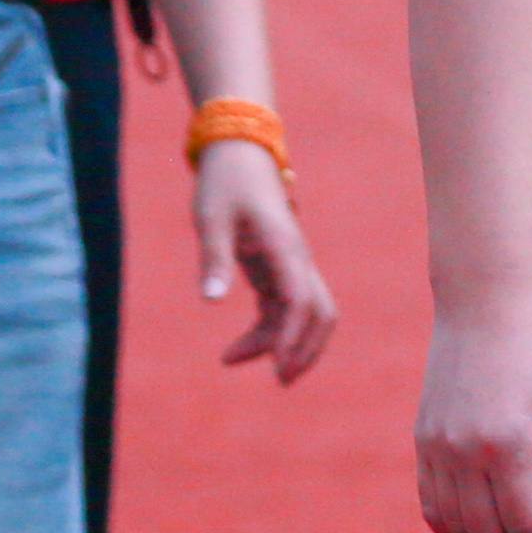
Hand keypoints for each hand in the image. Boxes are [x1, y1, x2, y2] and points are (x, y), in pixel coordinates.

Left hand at [193, 143, 341, 380]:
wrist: (239, 153)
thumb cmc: (225, 182)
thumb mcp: (211, 217)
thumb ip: (213, 258)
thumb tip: (211, 300)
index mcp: (284, 246)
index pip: (300, 299)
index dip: (292, 335)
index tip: (276, 367)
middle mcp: (296, 259)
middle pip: (320, 313)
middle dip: (306, 349)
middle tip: (281, 380)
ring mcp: (290, 265)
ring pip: (302, 315)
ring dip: (281, 344)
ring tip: (231, 361)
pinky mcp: (278, 269)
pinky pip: (281, 310)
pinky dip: (266, 333)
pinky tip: (234, 350)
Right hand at [418, 288, 531, 532]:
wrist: (484, 301)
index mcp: (506, 442)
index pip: (527, 524)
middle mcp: (462, 451)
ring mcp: (435, 448)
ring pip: (457, 529)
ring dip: (494, 531)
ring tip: (523, 505)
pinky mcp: (423, 442)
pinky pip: (433, 507)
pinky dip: (461, 519)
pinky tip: (491, 499)